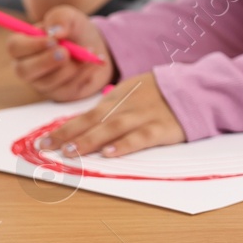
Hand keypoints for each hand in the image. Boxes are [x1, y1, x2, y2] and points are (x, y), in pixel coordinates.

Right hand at [8, 4, 112, 100]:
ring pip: (50, 81)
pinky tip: (93, 63)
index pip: (15, 47)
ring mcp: (42, 83)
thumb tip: (55, 31)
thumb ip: (60, 18)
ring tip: (88, 52)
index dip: (32, 45)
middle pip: (24, 71)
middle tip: (65, 52)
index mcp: (23, 45)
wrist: (96, 49)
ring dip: (72, 66)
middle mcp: (28, 66)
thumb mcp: (70, 17)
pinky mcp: (60, 94)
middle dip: (46, 62)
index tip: (53, 40)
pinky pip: (69, 88)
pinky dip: (85, 73)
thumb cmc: (74, 31)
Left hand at [35, 72, 184, 156]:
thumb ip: (115, 106)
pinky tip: (110, 153)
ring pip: (112, 128)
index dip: (64, 127)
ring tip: (71, 152)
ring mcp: (145, 116)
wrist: (199, 88)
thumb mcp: (136, 91)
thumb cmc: (165, 93)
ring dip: (90, 140)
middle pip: (94, 120)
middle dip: (68, 134)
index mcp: (120, 96)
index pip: (87, 113)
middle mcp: (128, 105)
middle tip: (46, 148)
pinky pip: (141, 137)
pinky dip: (125, 145)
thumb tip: (87, 121)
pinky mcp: (163, 128)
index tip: (43, 141)